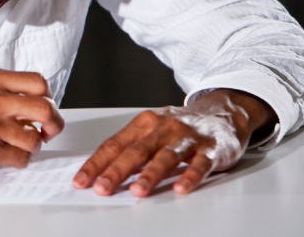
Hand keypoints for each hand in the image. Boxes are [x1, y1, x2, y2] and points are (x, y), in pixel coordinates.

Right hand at [0, 69, 63, 175]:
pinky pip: (20, 159)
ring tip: (18, 145)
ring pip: (34, 139)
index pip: (38, 83)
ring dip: (31, 146)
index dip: (47, 97)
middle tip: (47, 131)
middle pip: (45, 110)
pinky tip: (6, 156)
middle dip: (53, 124)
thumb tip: (30, 103)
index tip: (43, 107)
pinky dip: (18, 160)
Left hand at [73, 89, 275, 197]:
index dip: (96, 163)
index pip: (114, 144)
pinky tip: (181, 188)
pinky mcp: (211, 149)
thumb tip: (100, 170)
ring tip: (138, 191)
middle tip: (101, 188)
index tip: (81, 181)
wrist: (222, 112)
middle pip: (135, 151)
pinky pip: (200, 164)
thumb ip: (130, 147)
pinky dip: (190, 176)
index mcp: (143, 123)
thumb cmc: (180, 126)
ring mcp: (187, 138)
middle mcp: (162, 128)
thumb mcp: (152, 129)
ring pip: (166, 156)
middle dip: (116, 171)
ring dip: (150, 174)